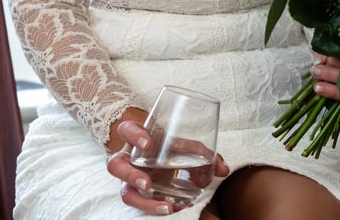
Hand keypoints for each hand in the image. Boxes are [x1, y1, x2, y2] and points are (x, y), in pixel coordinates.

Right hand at [106, 119, 230, 214]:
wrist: (150, 149)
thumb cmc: (164, 143)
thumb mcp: (179, 142)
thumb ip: (201, 152)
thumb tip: (224, 169)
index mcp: (136, 137)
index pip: (127, 130)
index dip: (134, 136)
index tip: (148, 143)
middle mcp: (128, 158)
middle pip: (115, 166)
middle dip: (130, 176)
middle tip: (147, 184)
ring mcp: (129, 178)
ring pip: (125, 192)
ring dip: (144, 202)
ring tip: (166, 207)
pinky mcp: (136, 192)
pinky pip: (141, 203)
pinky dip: (158, 207)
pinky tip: (175, 207)